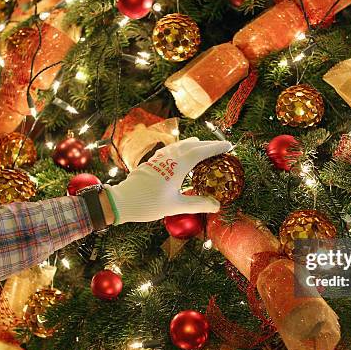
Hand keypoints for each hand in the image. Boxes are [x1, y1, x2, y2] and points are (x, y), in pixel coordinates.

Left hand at [105, 138, 232, 223]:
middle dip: (207, 145)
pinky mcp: (151, 163)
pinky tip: (177, 151)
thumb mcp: (176, 206)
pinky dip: (179, 148)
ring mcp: (159, 159)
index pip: (200, 152)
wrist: (121, 201)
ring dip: (192, 144)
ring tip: (200, 143)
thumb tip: (217, 205)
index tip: (229, 146)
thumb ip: (198, 204)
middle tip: (220, 145)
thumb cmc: (149, 204)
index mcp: (177, 167)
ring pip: (179, 146)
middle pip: (191, 146)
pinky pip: (169, 150)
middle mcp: (169, 159)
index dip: (215, 148)